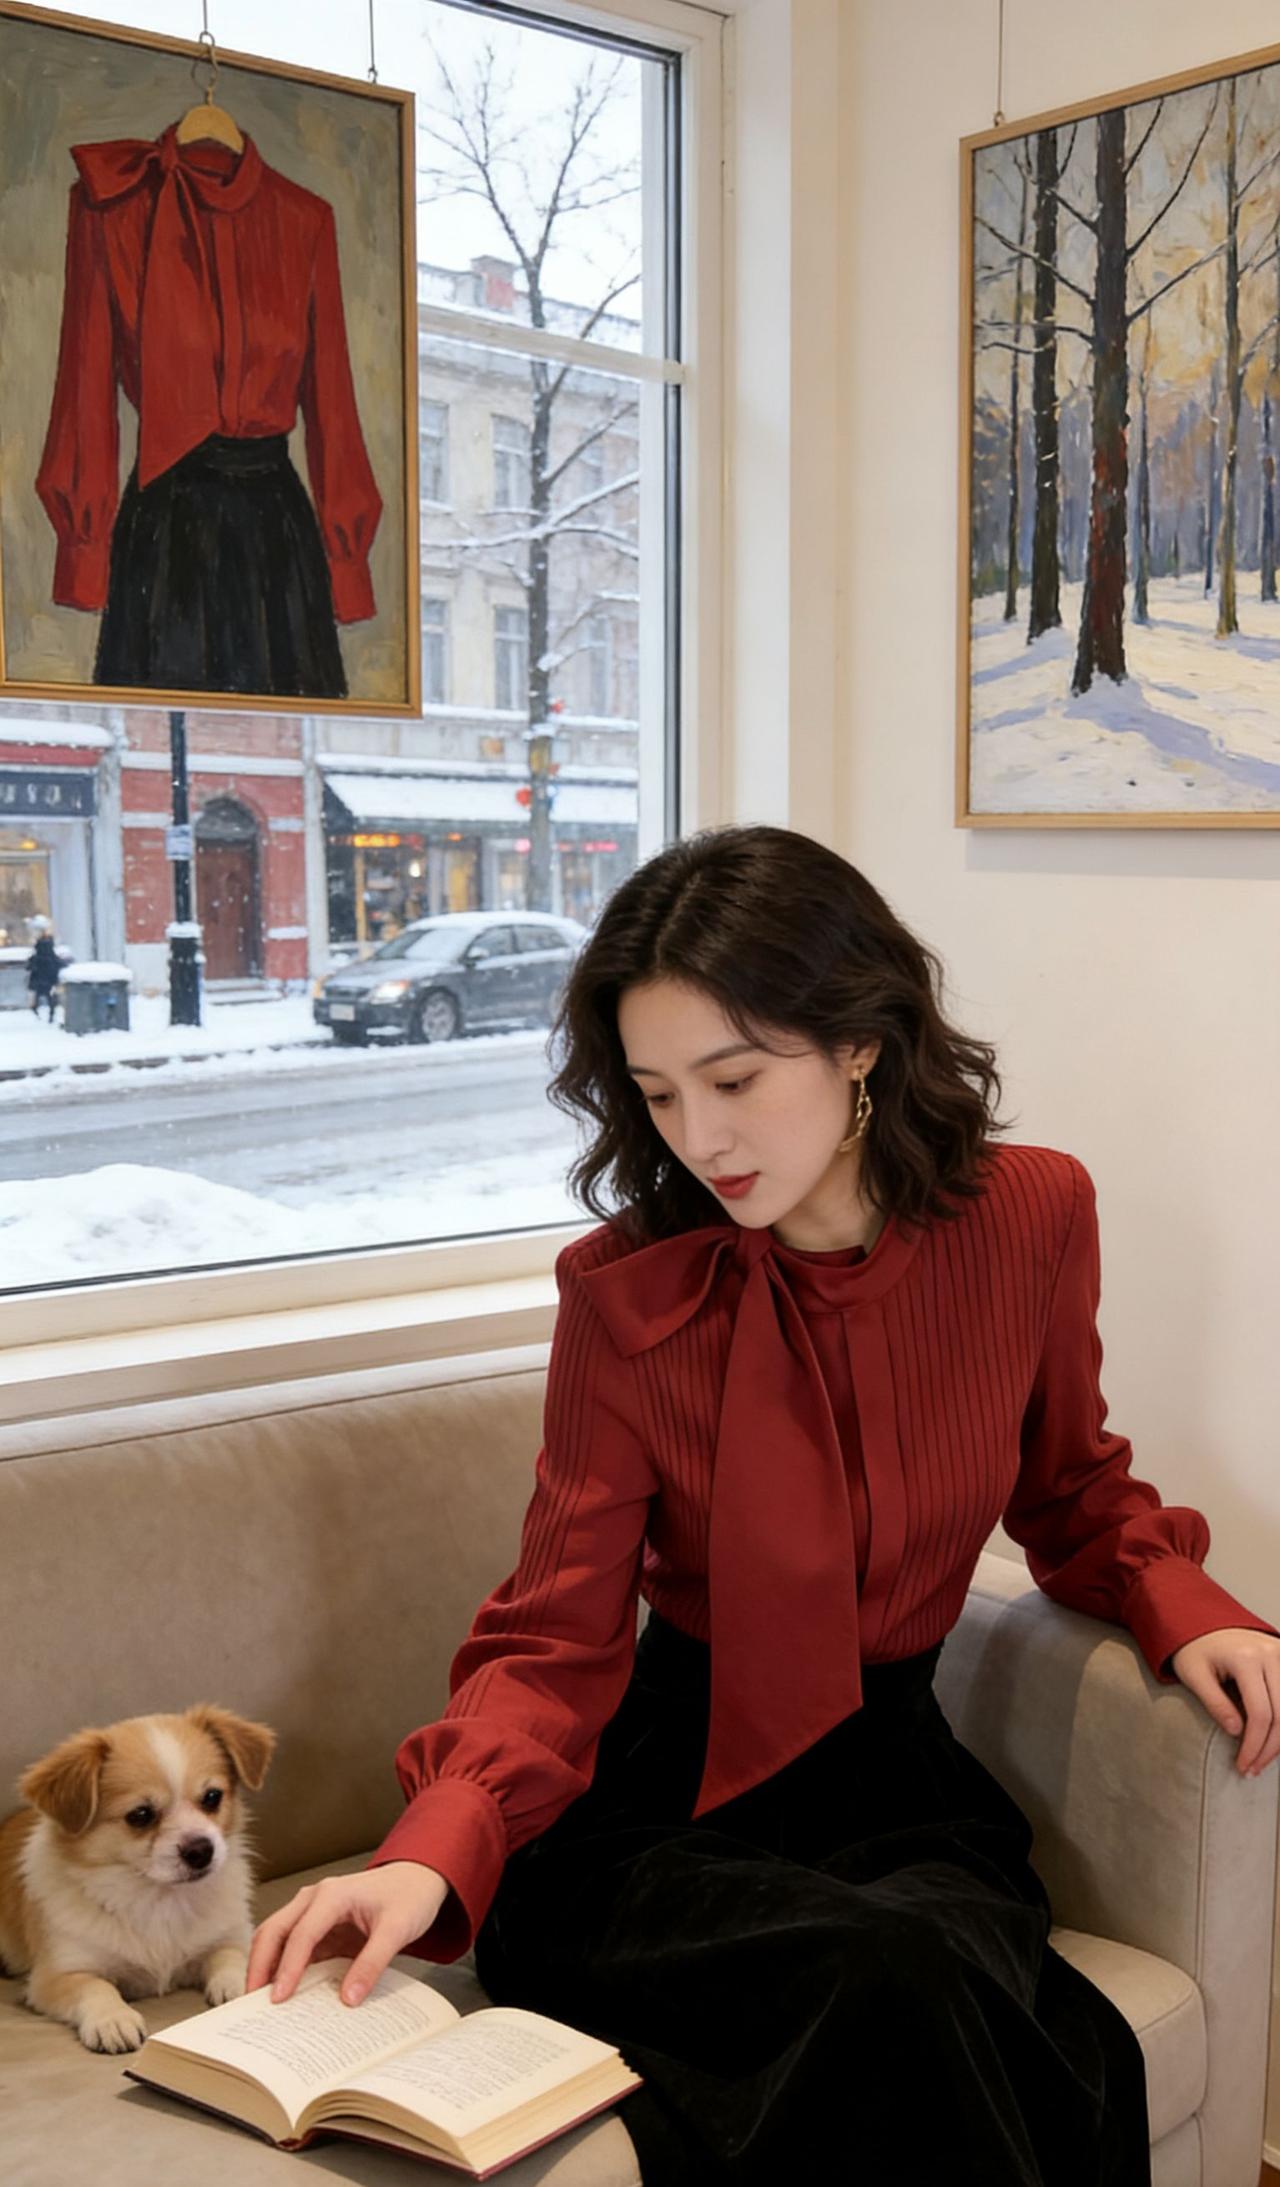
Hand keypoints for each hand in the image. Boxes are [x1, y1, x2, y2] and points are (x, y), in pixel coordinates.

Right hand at [245, 1862, 450, 2007]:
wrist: (418, 1879)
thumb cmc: (409, 1896)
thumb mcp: (398, 1929)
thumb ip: (373, 1963)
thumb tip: (349, 1998)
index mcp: (332, 1894)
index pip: (301, 1934)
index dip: (288, 1968)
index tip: (278, 1998)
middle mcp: (315, 1899)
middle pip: (274, 1931)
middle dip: (259, 1966)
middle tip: (252, 2003)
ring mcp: (313, 1911)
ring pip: (276, 1937)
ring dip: (265, 1966)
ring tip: (259, 2002)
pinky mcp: (318, 1926)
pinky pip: (293, 1948)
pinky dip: (282, 1968)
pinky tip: (283, 1991)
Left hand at [1169, 1629, 1279, 1777]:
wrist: (1201, 1620)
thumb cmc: (1194, 1649)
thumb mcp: (1193, 1675)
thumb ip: (1215, 1703)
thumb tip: (1237, 1733)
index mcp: (1246, 1657)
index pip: (1260, 1713)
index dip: (1253, 1745)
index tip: (1242, 1766)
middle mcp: (1270, 1653)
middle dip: (1269, 1749)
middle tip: (1252, 1769)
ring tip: (1262, 1759)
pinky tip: (1272, 1740)